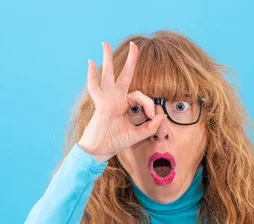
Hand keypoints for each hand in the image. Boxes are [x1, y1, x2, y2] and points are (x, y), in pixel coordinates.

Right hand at [78, 41, 165, 161]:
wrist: (100, 151)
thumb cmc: (115, 142)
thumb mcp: (138, 134)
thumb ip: (151, 127)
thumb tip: (162, 116)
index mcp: (123, 104)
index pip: (140, 96)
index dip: (149, 104)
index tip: (152, 117)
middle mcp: (115, 98)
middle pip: (123, 75)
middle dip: (129, 60)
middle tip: (134, 45)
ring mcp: (106, 100)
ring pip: (108, 75)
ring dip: (107, 59)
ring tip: (104, 44)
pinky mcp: (100, 105)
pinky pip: (95, 88)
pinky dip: (92, 76)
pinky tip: (91, 63)